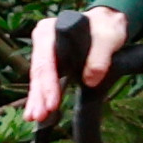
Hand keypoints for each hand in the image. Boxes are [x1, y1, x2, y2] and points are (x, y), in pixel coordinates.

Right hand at [25, 6, 127, 122]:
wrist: (107, 25)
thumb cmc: (105, 27)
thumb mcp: (108, 38)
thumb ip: (100, 56)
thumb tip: (90, 79)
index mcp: (50, 30)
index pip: (46, 60)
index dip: (48, 83)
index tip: (52, 102)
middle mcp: (43, 40)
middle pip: (38, 71)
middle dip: (39, 96)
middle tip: (40, 116)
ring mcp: (45, 52)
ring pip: (38, 79)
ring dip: (37, 100)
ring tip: (34, 118)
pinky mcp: (51, 63)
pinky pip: (44, 82)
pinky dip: (41, 97)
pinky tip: (37, 112)